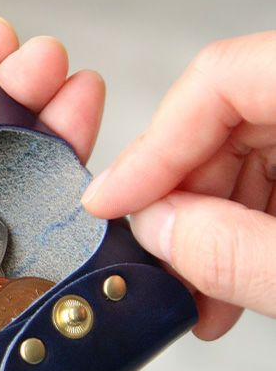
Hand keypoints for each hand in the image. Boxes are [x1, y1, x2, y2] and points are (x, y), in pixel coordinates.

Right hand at [82, 31, 275, 340]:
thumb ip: (240, 250)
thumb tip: (158, 229)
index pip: (219, 80)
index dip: (153, 144)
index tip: (110, 201)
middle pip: (222, 119)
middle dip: (182, 198)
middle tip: (161, 258)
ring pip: (242, 151)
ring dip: (211, 223)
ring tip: (202, 290)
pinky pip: (271, 173)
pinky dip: (244, 225)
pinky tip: (234, 277)